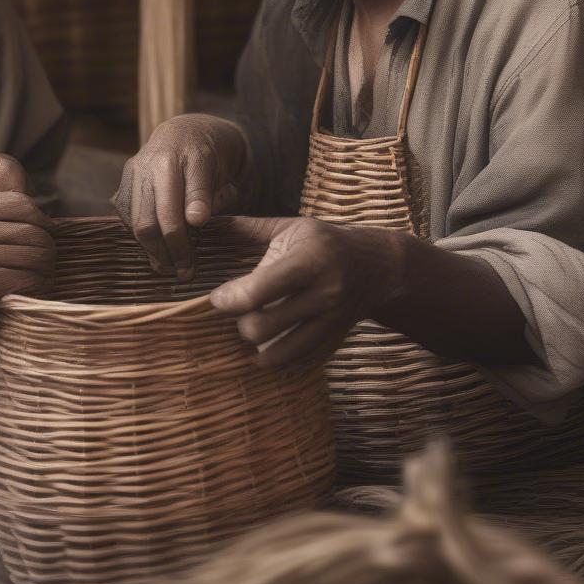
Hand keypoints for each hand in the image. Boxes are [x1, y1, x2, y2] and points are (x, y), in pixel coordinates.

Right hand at [111, 114, 248, 279]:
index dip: (181, 243)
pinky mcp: (123, 184)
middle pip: (148, 223)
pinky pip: (129, 219)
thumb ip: (205, 195)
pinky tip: (159, 248)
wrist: (185, 132)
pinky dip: (143, 237)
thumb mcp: (218, 171)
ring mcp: (131, 175)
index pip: (172, 213)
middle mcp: (145, 165)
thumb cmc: (207, 155)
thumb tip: (195, 221)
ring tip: (171, 267)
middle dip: (166, 253)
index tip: (193, 267)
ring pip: (135, 224)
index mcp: (172, 160)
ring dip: (153, 250)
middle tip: (183, 273)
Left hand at [210, 218, 404, 368]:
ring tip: (253, 327)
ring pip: (279, 353)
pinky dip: (276, 358)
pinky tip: (267, 344)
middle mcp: (323, 293)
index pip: (259, 290)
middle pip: (262, 328)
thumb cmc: (325, 242)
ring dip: (256, 345)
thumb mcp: (291, 226)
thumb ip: (247, 228)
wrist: (376, 267)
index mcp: (308, 260)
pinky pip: (298, 361)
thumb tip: (207, 221)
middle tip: (238, 312)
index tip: (217, 297)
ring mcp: (331, 322)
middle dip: (240, 323)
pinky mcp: (335, 341)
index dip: (229, 299)